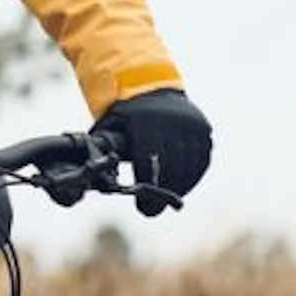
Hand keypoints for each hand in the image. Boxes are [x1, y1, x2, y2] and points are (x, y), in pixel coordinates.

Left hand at [95, 87, 211, 217]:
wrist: (152, 86)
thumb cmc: (124, 114)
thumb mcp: (110, 125)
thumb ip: (103, 148)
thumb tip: (92, 177)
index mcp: (145, 121)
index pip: (148, 162)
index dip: (146, 189)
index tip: (142, 207)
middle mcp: (171, 121)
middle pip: (171, 168)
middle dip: (162, 194)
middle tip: (153, 210)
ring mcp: (191, 124)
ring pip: (190, 166)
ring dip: (180, 189)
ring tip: (166, 200)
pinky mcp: (203, 129)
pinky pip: (202, 160)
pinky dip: (193, 177)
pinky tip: (182, 187)